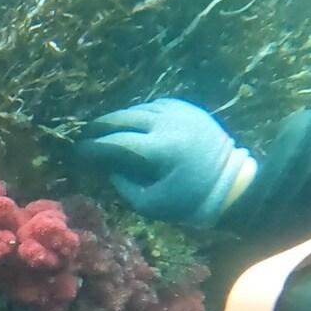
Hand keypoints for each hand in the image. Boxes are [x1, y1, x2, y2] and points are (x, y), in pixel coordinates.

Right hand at [77, 98, 255, 227]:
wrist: (233, 185)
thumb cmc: (190, 201)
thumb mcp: (151, 204)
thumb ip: (123, 185)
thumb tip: (107, 167)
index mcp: (160, 149)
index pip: (116, 142)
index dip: (93, 146)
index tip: (78, 151)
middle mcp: (168, 123)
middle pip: (123, 117)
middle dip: (100, 126)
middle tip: (85, 134)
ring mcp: (180, 112)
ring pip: (138, 109)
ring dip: (120, 118)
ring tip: (105, 129)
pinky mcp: (188, 109)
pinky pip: (155, 106)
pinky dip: (140, 114)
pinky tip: (133, 124)